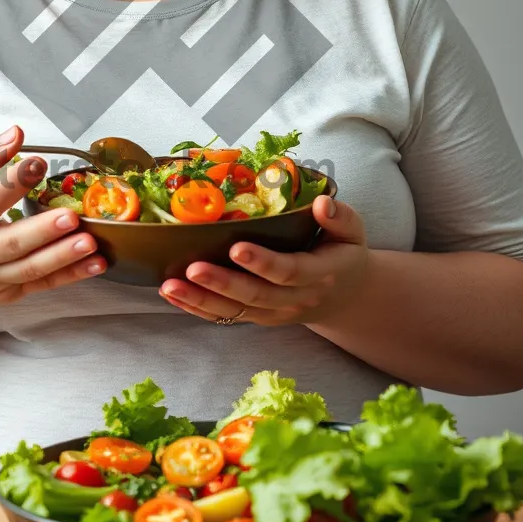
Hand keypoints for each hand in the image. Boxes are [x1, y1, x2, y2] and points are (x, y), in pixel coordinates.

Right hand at [0, 125, 106, 311]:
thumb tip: (15, 134)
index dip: (13, 182)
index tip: (38, 163)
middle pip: (9, 243)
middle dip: (42, 230)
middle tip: (70, 215)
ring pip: (29, 268)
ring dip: (62, 255)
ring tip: (90, 241)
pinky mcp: (8, 293)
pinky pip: (42, 283)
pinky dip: (71, 275)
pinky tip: (95, 263)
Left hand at [159, 195, 368, 326]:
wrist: (343, 295)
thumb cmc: (342, 253)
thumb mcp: (352, 232)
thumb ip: (340, 216)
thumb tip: (322, 203)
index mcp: (320, 274)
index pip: (290, 271)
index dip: (263, 262)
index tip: (236, 247)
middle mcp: (295, 299)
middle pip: (256, 295)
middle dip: (222, 283)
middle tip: (192, 268)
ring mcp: (274, 313)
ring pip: (235, 311)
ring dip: (200, 300)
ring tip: (170, 285)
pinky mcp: (257, 318)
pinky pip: (225, 318)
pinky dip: (196, 308)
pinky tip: (171, 294)